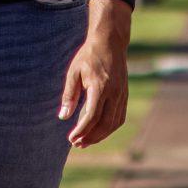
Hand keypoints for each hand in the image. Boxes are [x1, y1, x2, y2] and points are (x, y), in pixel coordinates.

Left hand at [58, 0, 130, 147]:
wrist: (110, 43)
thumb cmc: (89, 56)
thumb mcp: (74, 72)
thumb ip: (69, 95)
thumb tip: (63, 116)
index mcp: (100, 87)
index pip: (92, 116)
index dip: (81, 130)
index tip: (71, 138)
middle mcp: (114, 93)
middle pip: (105, 124)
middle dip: (91, 137)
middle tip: (77, 144)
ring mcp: (122, 95)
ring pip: (114, 123)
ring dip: (100, 135)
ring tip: (86, 141)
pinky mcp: (124, 95)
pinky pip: (119, 117)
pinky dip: (109, 128)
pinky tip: (99, 131)